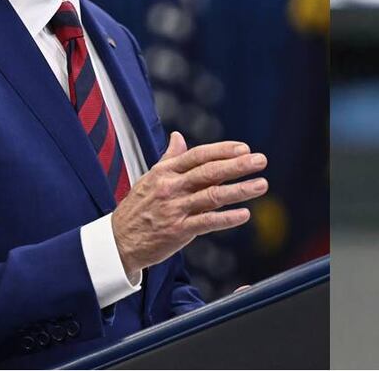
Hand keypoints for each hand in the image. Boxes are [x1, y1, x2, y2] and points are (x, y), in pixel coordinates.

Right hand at [112, 132, 267, 274]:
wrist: (117, 242)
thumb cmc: (137, 208)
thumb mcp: (150, 178)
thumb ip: (169, 158)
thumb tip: (178, 136)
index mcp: (165, 172)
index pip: (198, 155)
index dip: (222, 150)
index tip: (244, 148)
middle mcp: (170, 187)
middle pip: (209, 172)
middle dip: (237, 165)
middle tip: (261, 160)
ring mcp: (174, 209)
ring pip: (212, 196)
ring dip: (239, 190)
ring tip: (261, 185)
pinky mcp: (178, 231)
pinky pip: (207, 222)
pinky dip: (226, 218)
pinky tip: (244, 214)